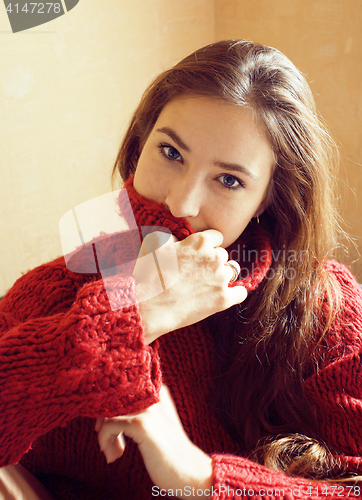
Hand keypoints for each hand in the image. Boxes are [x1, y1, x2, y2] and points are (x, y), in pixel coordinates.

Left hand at [96, 385, 211, 498]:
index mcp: (157, 393)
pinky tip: (114, 455)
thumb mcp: (155, 426)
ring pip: (108, 411)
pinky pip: (110, 425)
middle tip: (107, 443)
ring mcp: (147, 409)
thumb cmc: (170, 453)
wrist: (190, 472)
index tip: (108, 430)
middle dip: (104, 422)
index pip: (122, 390)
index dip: (109, 409)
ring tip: (113, 453)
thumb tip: (109, 415)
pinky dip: (105, 440)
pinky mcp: (141, 424)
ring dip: (104, 434)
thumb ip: (140, 414)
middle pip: (113, 398)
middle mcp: (152, 395)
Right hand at [133, 229, 246, 342]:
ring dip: (221, 277)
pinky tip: (226, 295)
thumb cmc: (148, 275)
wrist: (148, 306)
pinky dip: (235, 294)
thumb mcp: (156, 246)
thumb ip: (172, 237)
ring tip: (205, 285)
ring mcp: (220, 279)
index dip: (206, 245)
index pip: (216, 237)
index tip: (199, 254)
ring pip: (231, 272)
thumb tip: (178, 238)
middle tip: (197, 273)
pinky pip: (240, 293)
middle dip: (212, 262)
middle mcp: (214, 257)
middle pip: (222, 255)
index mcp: (200, 242)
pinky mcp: (223, 299)